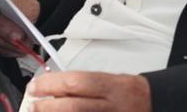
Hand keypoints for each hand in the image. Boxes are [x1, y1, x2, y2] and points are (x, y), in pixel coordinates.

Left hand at [28, 71, 151, 111]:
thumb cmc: (131, 93)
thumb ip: (86, 84)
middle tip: (32, 104)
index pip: (77, 82)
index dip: (51, 84)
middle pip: (72, 106)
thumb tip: (54, 87)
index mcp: (113, 86)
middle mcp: (111, 106)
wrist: (154, 105)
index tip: (35, 85)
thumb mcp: (113, 80)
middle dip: (46, 107)